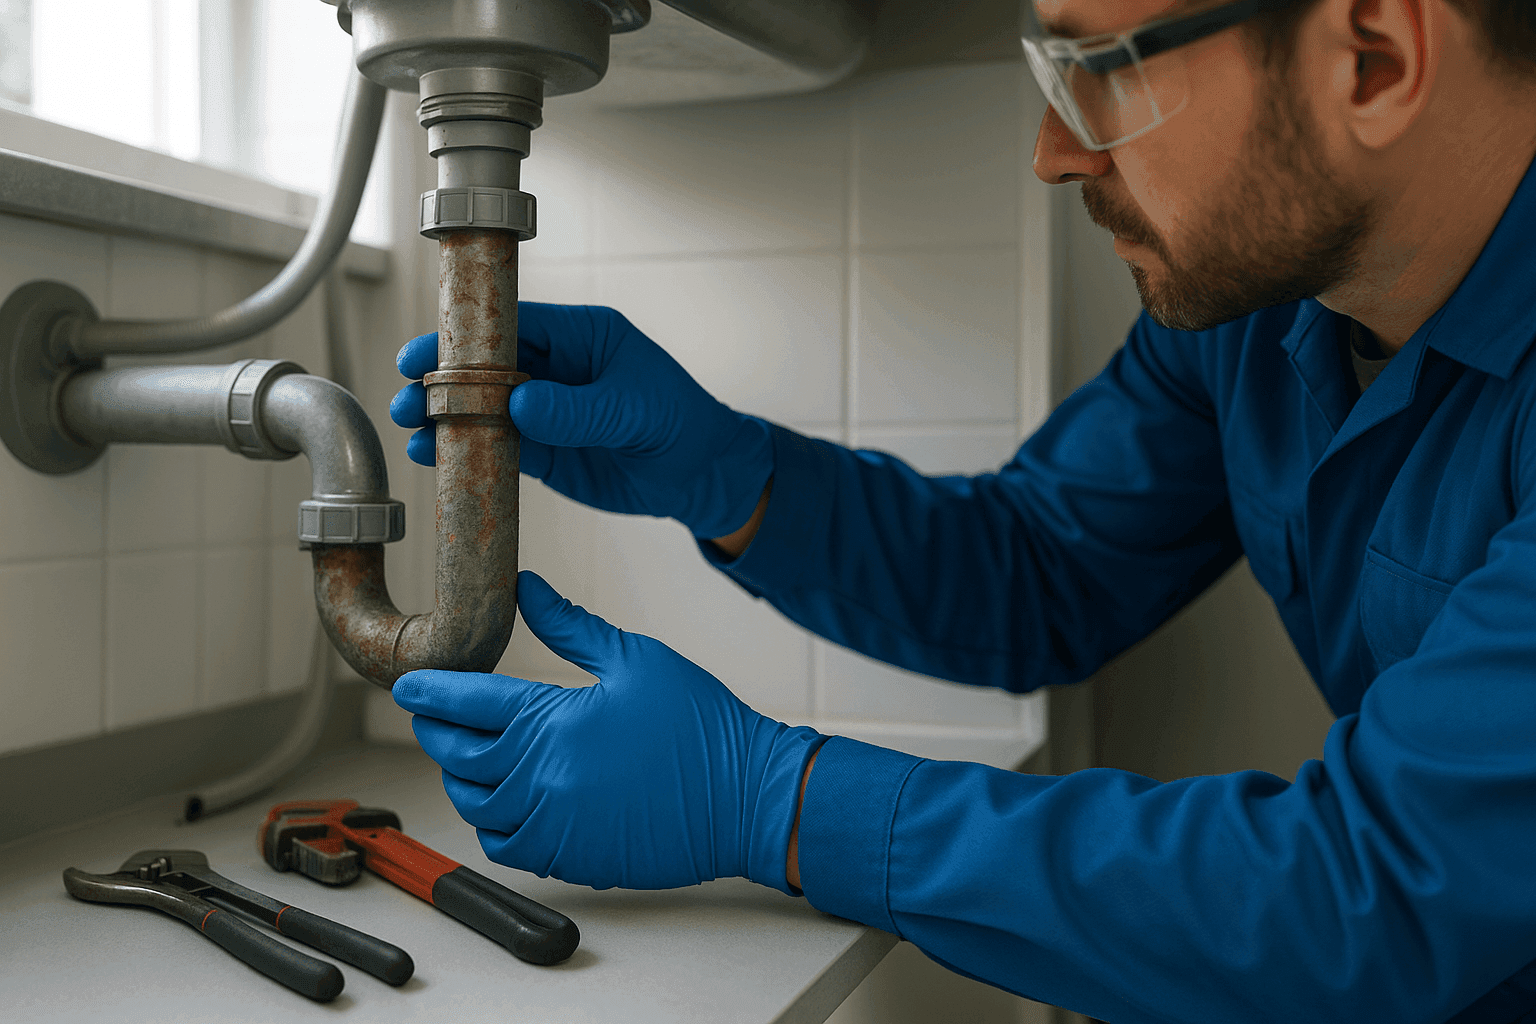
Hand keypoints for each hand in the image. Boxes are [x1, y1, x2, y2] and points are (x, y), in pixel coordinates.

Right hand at [390, 303, 773, 539]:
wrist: (704, 476)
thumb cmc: (682, 425)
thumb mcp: (634, 411)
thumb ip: (578, 411)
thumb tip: (521, 406)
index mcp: (582, 336)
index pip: (511, 326)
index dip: (464, 339)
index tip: (423, 352)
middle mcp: (558, 368)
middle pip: (485, 366)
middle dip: (440, 378)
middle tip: (405, 395)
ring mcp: (547, 410)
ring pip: (482, 407)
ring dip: (443, 415)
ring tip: (410, 428)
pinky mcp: (544, 451)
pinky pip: (496, 446)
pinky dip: (464, 449)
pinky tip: (434, 456)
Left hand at [393, 571, 823, 892]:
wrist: (745, 796)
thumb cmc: (700, 725)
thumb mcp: (636, 658)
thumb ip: (571, 626)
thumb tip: (527, 590)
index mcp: (553, 720)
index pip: (467, 703)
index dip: (430, 690)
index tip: (409, 684)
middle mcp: (542, 777)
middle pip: (458, 755)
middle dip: (436, 730)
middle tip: (433, 713)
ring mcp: (553, 823)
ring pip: (474, 804)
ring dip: (461, 777)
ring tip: (467, 754)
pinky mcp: (570, 857)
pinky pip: (505, 844)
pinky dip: (491, 821)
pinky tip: (504, 799)